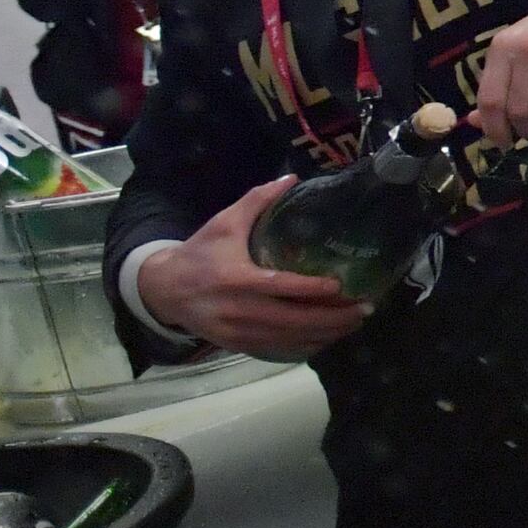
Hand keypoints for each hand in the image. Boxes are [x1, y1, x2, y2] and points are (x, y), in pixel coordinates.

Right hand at [136, 177, 370, 358]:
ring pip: (289, 340)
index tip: (341, 286)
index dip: (313, 290)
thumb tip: (291, 177)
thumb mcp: (224, 223)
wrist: (163, 290)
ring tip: (354, 322)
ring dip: (325, 334)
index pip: (282, 288)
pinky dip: (305, 346)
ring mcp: (238, 332)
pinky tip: (327, 337)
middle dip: (332, 318)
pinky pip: (277, 350)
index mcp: (237, 279)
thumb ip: (257, 200)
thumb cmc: (199, 253)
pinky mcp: (237, 345)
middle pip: (293, 321)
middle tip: (364, 308)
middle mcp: (239, 310)